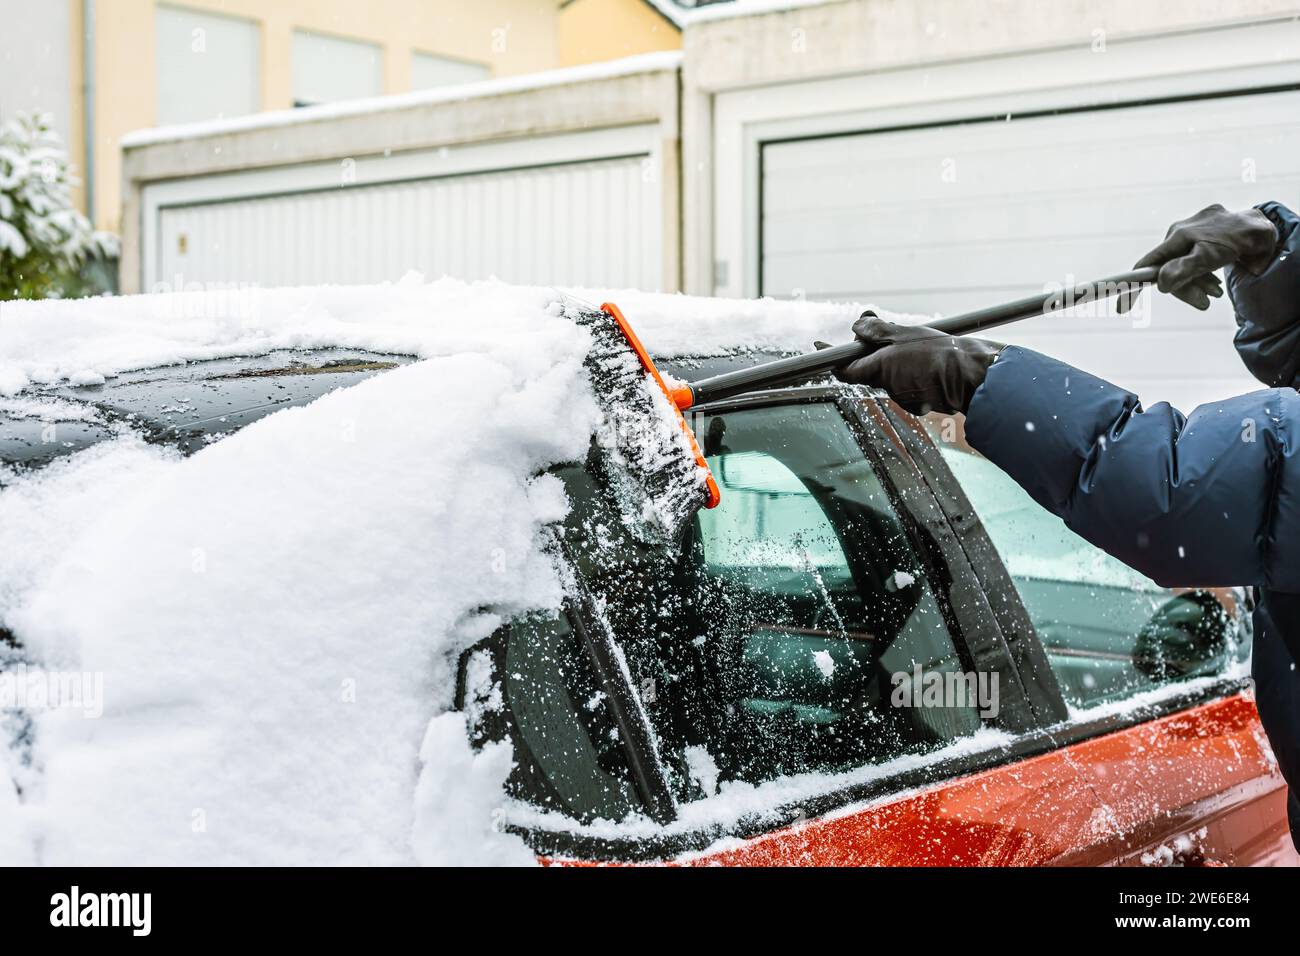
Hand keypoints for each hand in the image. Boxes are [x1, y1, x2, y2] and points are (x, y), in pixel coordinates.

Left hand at [830, 313, 1002, 415]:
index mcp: (880, 369)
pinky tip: (931, 364)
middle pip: (871, 370)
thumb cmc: (940, 353)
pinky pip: (910, 386)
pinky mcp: (921, 404)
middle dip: (874, 353)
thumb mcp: (904, 334)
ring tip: (921, 348)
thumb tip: (857, 327)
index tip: (821, 347)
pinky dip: (914, 374)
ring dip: (898, 362)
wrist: (972, 376)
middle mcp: (889, 387)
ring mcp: (905, 398)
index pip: (846, 370)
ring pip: (892, 377)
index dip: (832, 358)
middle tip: (887, 333)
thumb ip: (877, 332)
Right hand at [1116, 204, 1278, 312]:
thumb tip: (1160, 285)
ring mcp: (1191, 229)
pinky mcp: (1204, 231)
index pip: (1146, 265)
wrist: (1263, 228)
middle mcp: (1179, 231)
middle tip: (1205, 303)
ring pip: (1183, 264)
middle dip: (1184, 288)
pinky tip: (1217, 281)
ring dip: (1198, 283)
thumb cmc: (1238, 241)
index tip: (1122, 307)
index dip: (1131, 287)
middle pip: (1168, 268)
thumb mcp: (1209, 258)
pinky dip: (1203, 273)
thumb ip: (1184, 270)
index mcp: (1176, 237)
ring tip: (1217, 292)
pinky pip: (1194, 256)